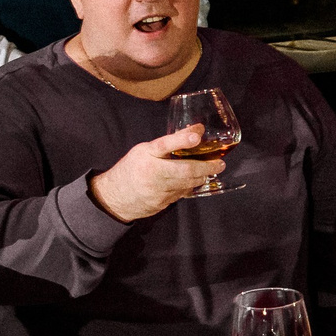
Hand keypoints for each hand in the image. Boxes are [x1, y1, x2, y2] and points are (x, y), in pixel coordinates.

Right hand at [89, 124, 223, 221]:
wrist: (115, 197)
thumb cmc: (132, 168)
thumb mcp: (145, 150)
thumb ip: (168, 143)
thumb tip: (195, 131)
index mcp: (146, 155)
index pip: (165, 144)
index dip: (182, 139)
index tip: (197, 136)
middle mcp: (152, 172)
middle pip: (184, 170)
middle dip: (206, 167)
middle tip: (219, 164)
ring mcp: (157, 190)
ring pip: (187, 184)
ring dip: (201, 177)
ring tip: (210, 171)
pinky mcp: (161, 203)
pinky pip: (181, 194)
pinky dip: (189, 186)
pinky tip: (193, 182)